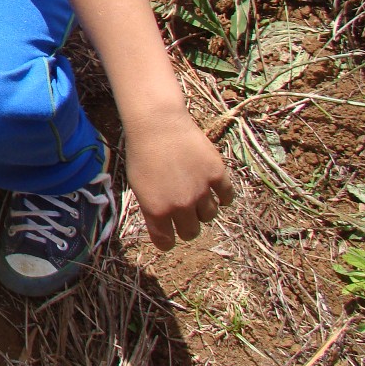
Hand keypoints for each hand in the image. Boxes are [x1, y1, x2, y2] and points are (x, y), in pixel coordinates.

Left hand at [124, 118, 234, 250]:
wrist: (158, 124)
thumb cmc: (142, 153)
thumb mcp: (138, 185)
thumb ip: (152, 209)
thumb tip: (163, 229)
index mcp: (157, 209)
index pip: (166, 242)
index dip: (167, 240)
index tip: (168, 236)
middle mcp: (180, 205)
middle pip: (191, 232)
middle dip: (186, 226)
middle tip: (183, 213)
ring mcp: (201, 190)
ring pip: (209, 216)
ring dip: (202, 209)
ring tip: (195, 194)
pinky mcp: (217, 175)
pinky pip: (227, 197)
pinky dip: (222, 197)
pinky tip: (215, 191)